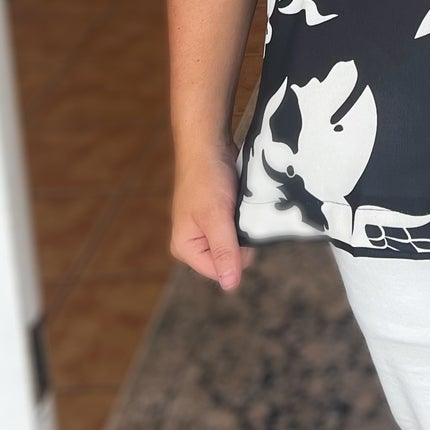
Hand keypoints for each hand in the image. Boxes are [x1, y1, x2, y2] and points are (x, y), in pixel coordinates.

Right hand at [171, 138, 255, 292]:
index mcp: (185, 248)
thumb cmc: (206, 178)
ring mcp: (206, 229)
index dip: (237, 254)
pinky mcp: (219, 215)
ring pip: (237, 242)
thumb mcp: (216, 218)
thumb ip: (224, 251)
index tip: (240, 228)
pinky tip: (243, 202)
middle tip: (239, 214)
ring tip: (240, 206)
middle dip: (241, 239)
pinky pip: (238, 227)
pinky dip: (245, 217)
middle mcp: (194, 242)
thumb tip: (230, 286)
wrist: (207, 144)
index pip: (221, 271)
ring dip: (244, 226)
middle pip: (230, 258)